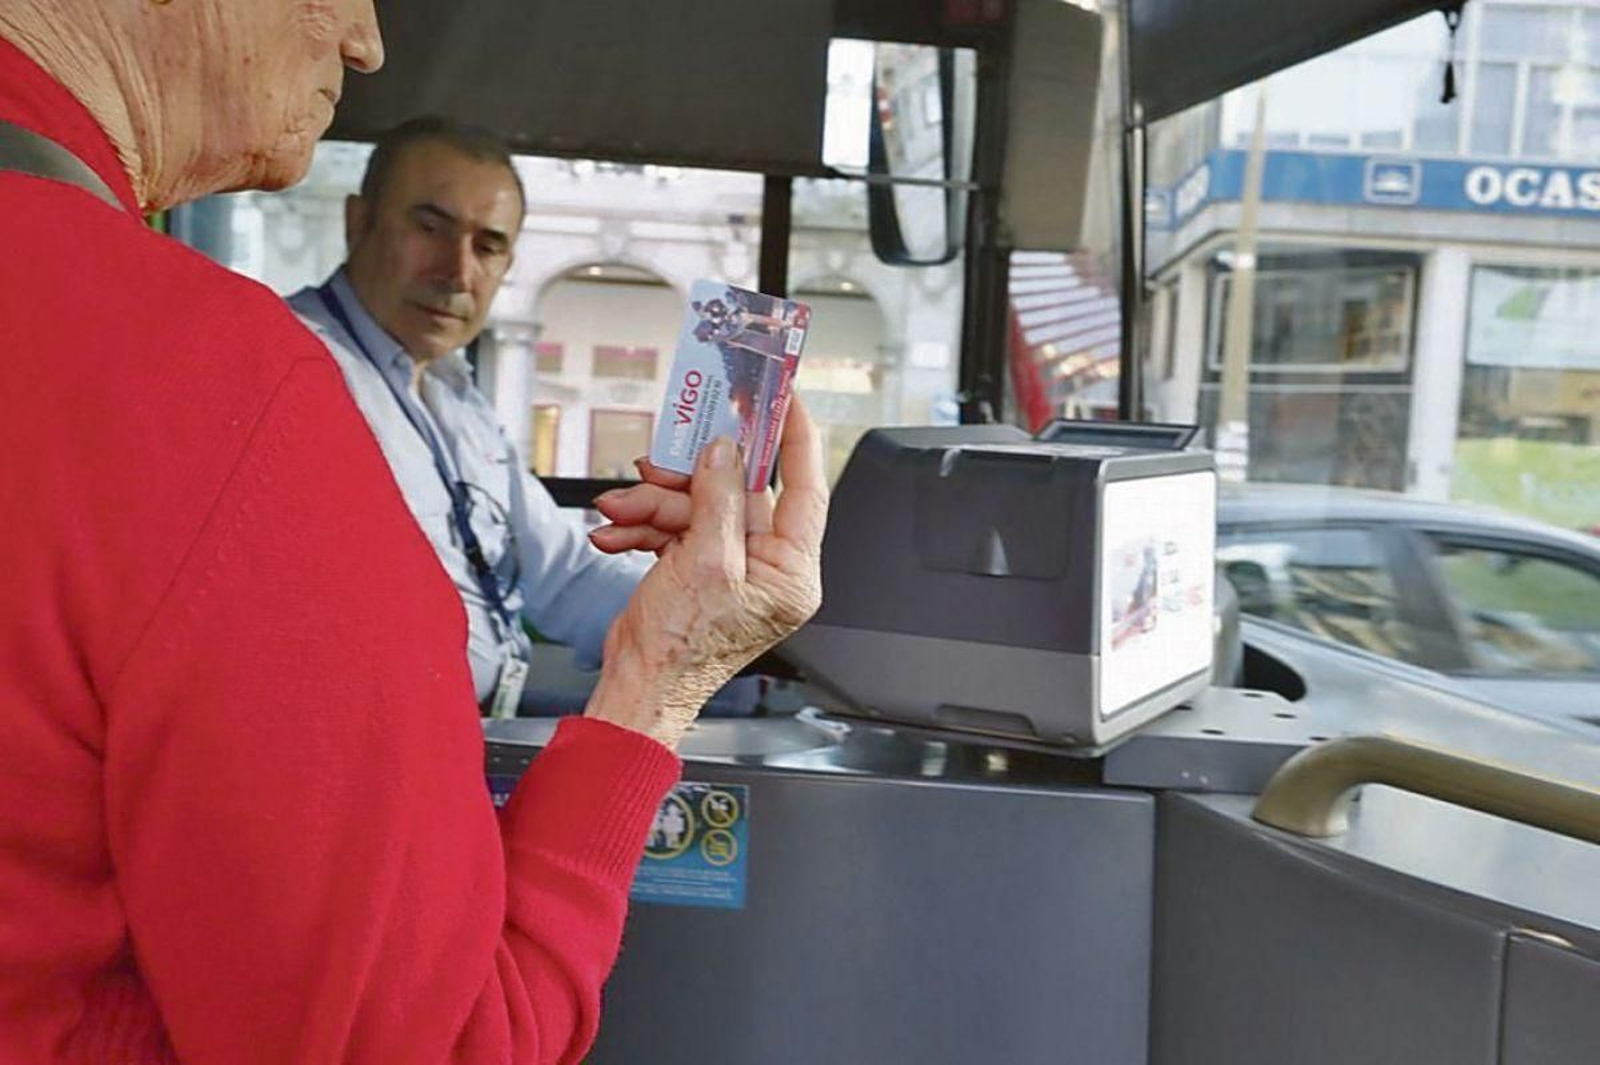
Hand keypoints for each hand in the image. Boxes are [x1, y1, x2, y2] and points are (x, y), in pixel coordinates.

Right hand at [581, 399, 827, 749]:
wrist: (636, 686)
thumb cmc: (681, 651)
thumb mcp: (705, 563)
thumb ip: (719, 500)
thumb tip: (726, 452)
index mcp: (790, 572)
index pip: (804, 489)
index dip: (795, 439)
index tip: (785, 400)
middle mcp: (766, 567)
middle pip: (735, 494)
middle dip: (686, 482)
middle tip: (659, 463)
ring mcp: (730, 566)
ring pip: (696, 507)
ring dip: (652, 506)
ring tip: (618, 508)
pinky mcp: (697, 568)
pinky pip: (675, 529)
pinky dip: (643, 527)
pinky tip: (614, 532)